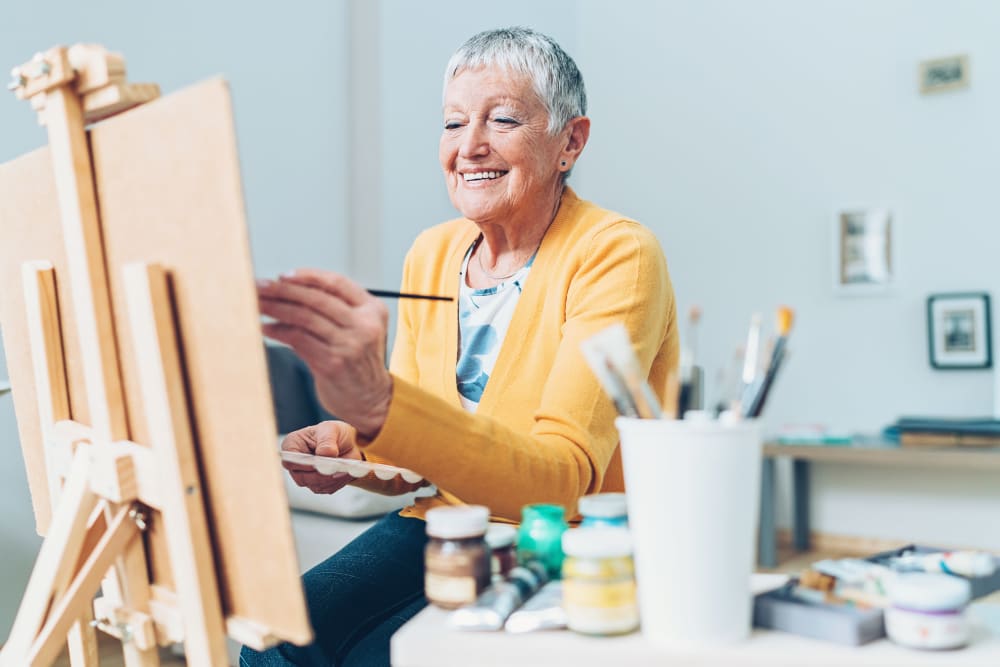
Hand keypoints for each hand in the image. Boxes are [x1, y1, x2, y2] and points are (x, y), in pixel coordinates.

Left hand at [257, 269, 392, 437]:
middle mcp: (364, 325)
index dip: (307, 276)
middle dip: (284, 290)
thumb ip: (333, 310)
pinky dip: (279, 331)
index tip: (282, 276)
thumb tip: (286, 289)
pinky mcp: (333, 363)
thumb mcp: (358, 329)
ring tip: (257, 304)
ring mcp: (350, 344)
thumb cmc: (357, 361)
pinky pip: (299, 339)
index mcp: (373, 310)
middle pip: (317, 298)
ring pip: (304, 317)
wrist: (370, 399)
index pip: (337, 283)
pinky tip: (266, 328)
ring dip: (276, 309)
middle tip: (260, 286)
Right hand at [281, 420, 361, 493]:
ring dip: (332, 479)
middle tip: (338, 469)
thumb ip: (327, 441)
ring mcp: (305, 476)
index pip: (289, 461)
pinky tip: (346, 472)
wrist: (346, 442)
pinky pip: (327, 489)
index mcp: (292, 445)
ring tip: (345, 468)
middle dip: (322, 475)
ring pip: (316, 485)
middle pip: (302, 478)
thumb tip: (325, 454)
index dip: (303, 465)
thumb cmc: (333, 433)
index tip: (318, 464)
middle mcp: (295, 464)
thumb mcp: (331, 430)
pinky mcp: (317, 485)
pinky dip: (338, 482)